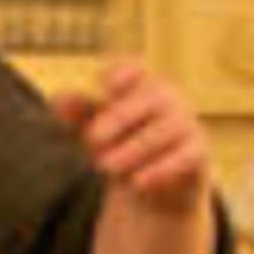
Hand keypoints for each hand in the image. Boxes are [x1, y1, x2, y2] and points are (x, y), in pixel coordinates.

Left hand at [50, 59, 212, 211]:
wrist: (150, 184)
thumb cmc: (120, 143)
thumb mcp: (95, 129)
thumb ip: (79, 113)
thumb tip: (57, 100)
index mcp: (138, 87)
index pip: (133, 69)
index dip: (122, 72)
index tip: (106, 84)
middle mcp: (166, 100)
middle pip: (150, 97)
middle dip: (119, 117)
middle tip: (91, 138)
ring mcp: (185, 124)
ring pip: (165, 129)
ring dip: (134, 147)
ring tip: (104, 165)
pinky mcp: (197, 152)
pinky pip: (186, 156)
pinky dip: (162, 168)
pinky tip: (137, 182)